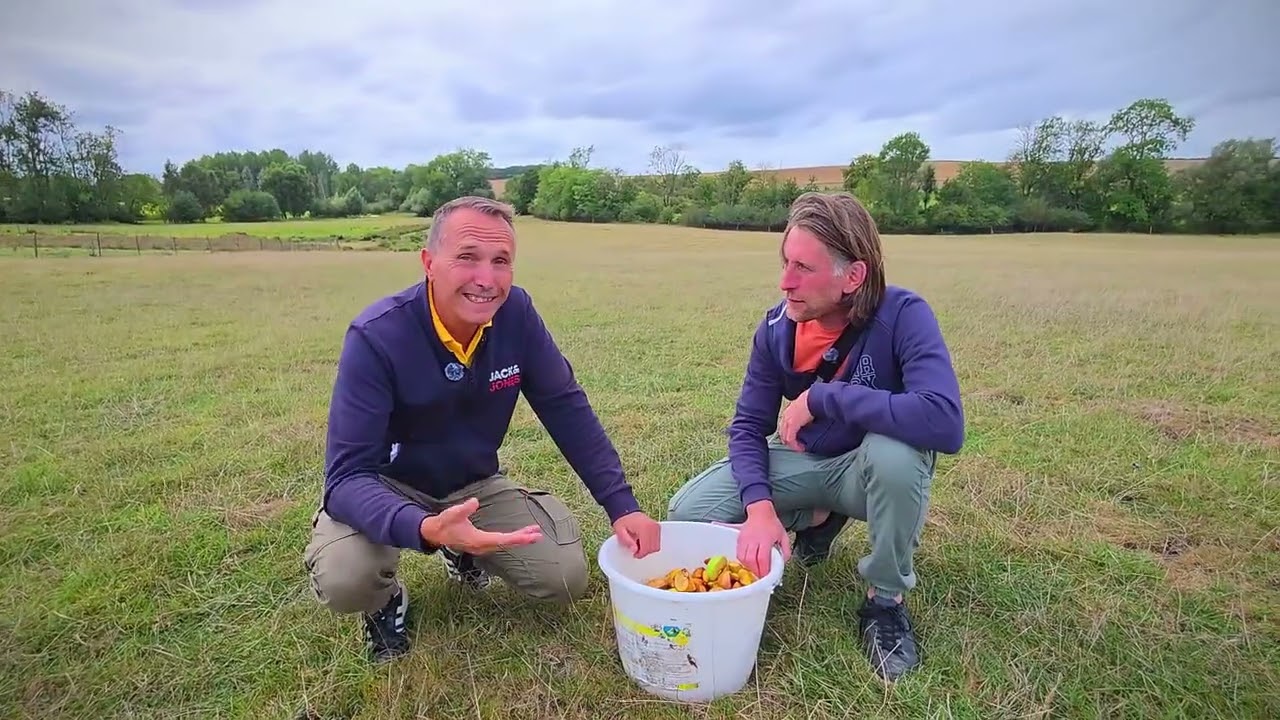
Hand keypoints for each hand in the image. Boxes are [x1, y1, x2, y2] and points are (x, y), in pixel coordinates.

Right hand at [420, 497, 542, 554]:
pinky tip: (519, 535)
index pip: (501, 540)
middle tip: (538, 534)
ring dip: (519, 539)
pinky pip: (501, 543)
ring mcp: (482, 546)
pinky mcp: (482, 544)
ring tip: (533, 533)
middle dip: (522, 539)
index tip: (528, 536)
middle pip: (506, 544)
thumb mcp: (451, 514)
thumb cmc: (444, 524)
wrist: (435, 534)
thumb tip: (474, 502)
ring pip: (504, 544)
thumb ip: (463, 509)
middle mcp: (482, 546)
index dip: (515, 538)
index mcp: (477, 540)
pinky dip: (512, 539)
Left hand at [612, 511, 660, 557]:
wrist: (627, 512)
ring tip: (639, 544)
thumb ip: (627, 541)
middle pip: (653, 548)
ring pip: (656, 546)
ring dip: (648, 548)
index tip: (635, 554)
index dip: (641, 554)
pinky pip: (657, 541)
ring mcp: (656, 527)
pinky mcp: (657, 527)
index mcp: (644, 527)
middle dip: (645, 552)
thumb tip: (634, 550)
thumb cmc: (623, 521)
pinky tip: (643, 541)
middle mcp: (652, 527)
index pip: (647, 547)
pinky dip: (651, 544)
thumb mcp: (620, 532)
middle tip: (636, 550)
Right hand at [715, 501, 790, 576]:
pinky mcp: (739, 539)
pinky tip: (748, 562)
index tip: (765, 576)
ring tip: (754, 570)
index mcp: (765, 539)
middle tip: (759, 576)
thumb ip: (786, 550)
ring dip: (748, 566)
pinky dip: (743, 560)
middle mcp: (753, 540)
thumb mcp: (784, 536)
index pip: (762, 558)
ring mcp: (745, 539)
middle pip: (751, 560)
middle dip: (755, 571)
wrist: (760, 511)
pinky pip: (738, 553)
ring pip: (743, 557)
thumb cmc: (773, 524)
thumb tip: (783, 562)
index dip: (763, 570)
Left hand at [779, 389, 813, 451]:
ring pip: (785, 437)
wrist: (814, 397)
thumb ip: (804, 414)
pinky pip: (790, 438)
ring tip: (799, 448)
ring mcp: (788, 420)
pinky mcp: (792, 425)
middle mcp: (786, 415)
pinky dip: (795, 445)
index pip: (784, 426)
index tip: (796, 439)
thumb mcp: (806, 407)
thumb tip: (808, 420)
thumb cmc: (813, 400)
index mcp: (789, 411)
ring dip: (792, 444)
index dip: (789, 434)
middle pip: (782, 432)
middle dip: (789, 441)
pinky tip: (800, 448)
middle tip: (797, 446)